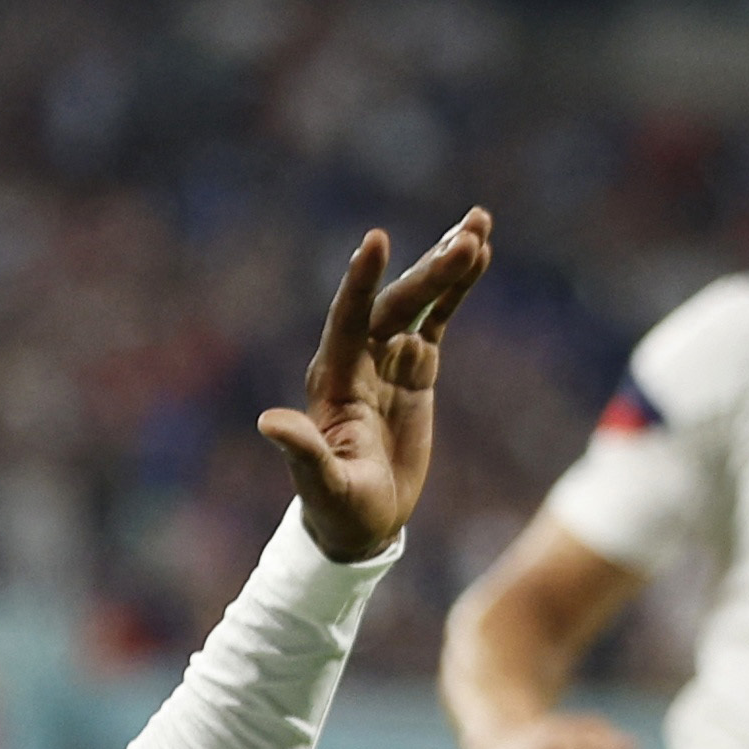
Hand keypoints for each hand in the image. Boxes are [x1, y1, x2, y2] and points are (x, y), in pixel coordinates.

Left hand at [259, 209, 490, 561]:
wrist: (362, 523)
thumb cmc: (337, 509)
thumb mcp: (324, 486)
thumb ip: (303, 453)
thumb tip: (268, 423)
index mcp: (333, 380)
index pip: (348, 320)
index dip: (361, 282)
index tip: (376, 239)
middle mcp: (358, 360)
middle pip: (395, 304)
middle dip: (429, 272)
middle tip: (467, 239)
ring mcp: (388, 360)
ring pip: (418, 303)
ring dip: (447, 265)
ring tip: (480, 225)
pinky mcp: (416, 369)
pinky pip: (437, 320)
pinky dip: (456, 291)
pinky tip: (479, 255)